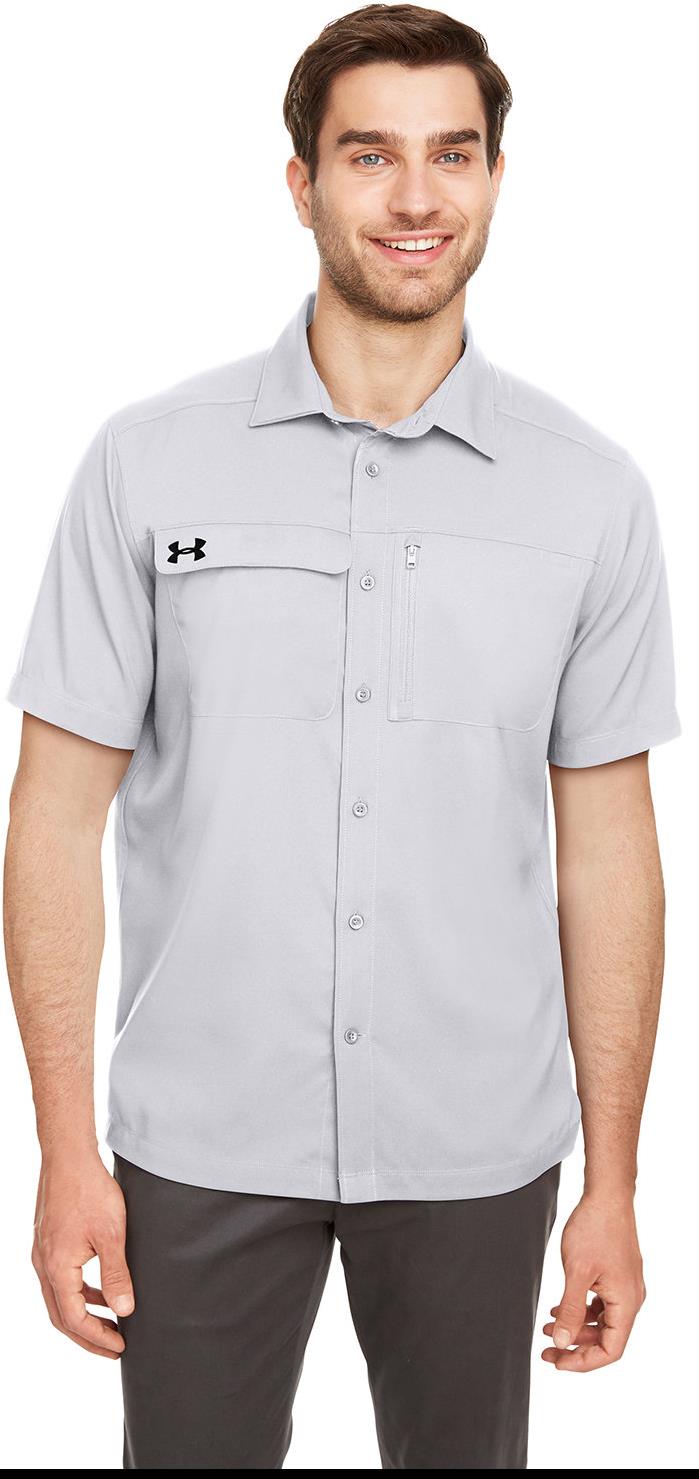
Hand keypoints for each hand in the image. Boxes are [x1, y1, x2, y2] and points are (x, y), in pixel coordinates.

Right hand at [31, 1149, 134, 1357]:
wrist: (69, 1157)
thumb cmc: (90, 1190)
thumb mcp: (112, 1235)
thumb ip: (116, 1275)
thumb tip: (125, 1309)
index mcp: (57, 1268)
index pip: (73, 1319)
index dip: (96, 1337)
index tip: (120, 1346)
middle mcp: (44, 1265)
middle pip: (61, 1316)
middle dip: (88, 1336)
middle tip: (114, 1348)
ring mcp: (43, 1254)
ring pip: (59, 1299)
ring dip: (83, 1316)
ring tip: (110, 1324)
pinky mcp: (48, 1243)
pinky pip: (60, 1280)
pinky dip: (79, 1293)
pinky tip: (100, 1292)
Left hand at [542, 1189, 645, 1370]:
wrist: (606, 1196)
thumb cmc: (595, 1229)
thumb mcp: (577, 1273)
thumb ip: (570, 1310)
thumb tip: (562, 1342)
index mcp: (626, 1303)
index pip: (610, 1350)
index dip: (583, 1361)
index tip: (558, 1362)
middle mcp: (630, 1299)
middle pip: (606, 1338)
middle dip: (575, 1346)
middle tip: (547, 1350)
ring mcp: (624, 1287)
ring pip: (602, 1322)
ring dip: (576, 1327)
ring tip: (548, 1327)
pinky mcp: (616, 1276)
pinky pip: (601, 1305)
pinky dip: (581, 1310)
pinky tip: (559, 1308)